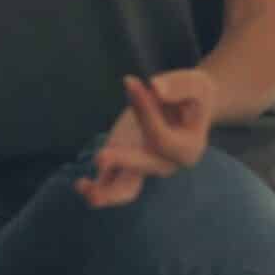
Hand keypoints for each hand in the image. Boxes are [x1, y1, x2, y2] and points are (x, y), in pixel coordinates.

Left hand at [73, 68, 214, 207]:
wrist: (187, 108)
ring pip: (126, 190)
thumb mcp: (194, 83)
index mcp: (188, 149)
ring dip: (107, 193)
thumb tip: (155, 88)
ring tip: (88, 191)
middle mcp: (165, 164)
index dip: (144, 111)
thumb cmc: (192, 95)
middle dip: (123, 161)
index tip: (129, 81)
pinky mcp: (124, 165)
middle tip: (101, 157)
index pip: (161, 136)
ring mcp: (143, 168)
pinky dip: (96, 188)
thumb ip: (178, 86)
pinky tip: (80, 184)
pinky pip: (110, 184)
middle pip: (145, 166)